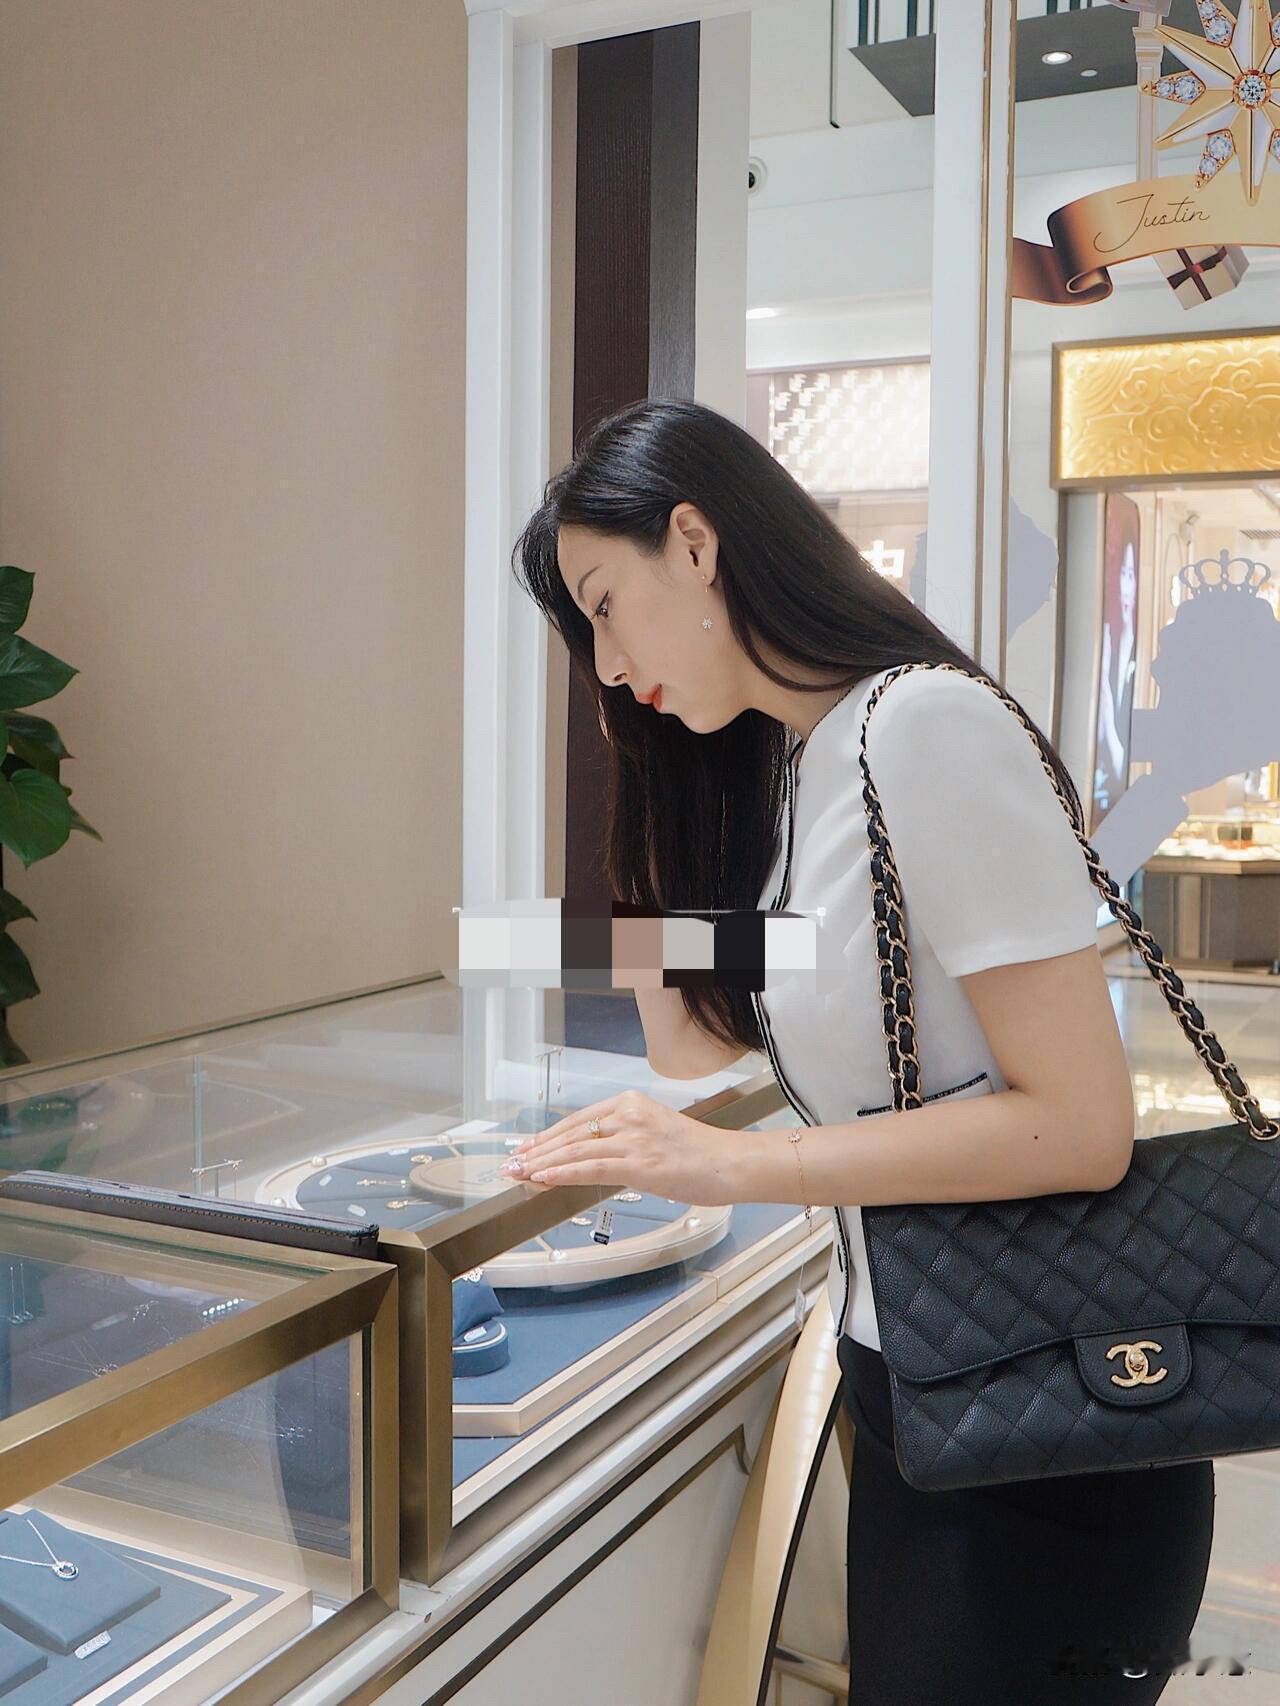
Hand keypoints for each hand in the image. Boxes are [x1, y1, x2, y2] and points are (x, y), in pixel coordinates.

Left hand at [499, 1088, 746, 1204]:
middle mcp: (629, 1115)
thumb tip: (593, 1158)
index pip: (578, 1120)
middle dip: (537, 1151)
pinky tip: (543, 1178)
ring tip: (519, 1174)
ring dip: (542, 1164)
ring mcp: (634, 1138)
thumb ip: (625, 1140)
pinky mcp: (639, 1163)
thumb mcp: (657, 1134)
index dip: (548, 1137)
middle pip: (571, 1134)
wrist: (731, 1163)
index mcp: (632, 1103)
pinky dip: (562, 1173)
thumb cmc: (701, 1154)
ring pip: (575, 1151)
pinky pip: (591, 1168)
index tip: (527, 1149)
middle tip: (512, 1164)